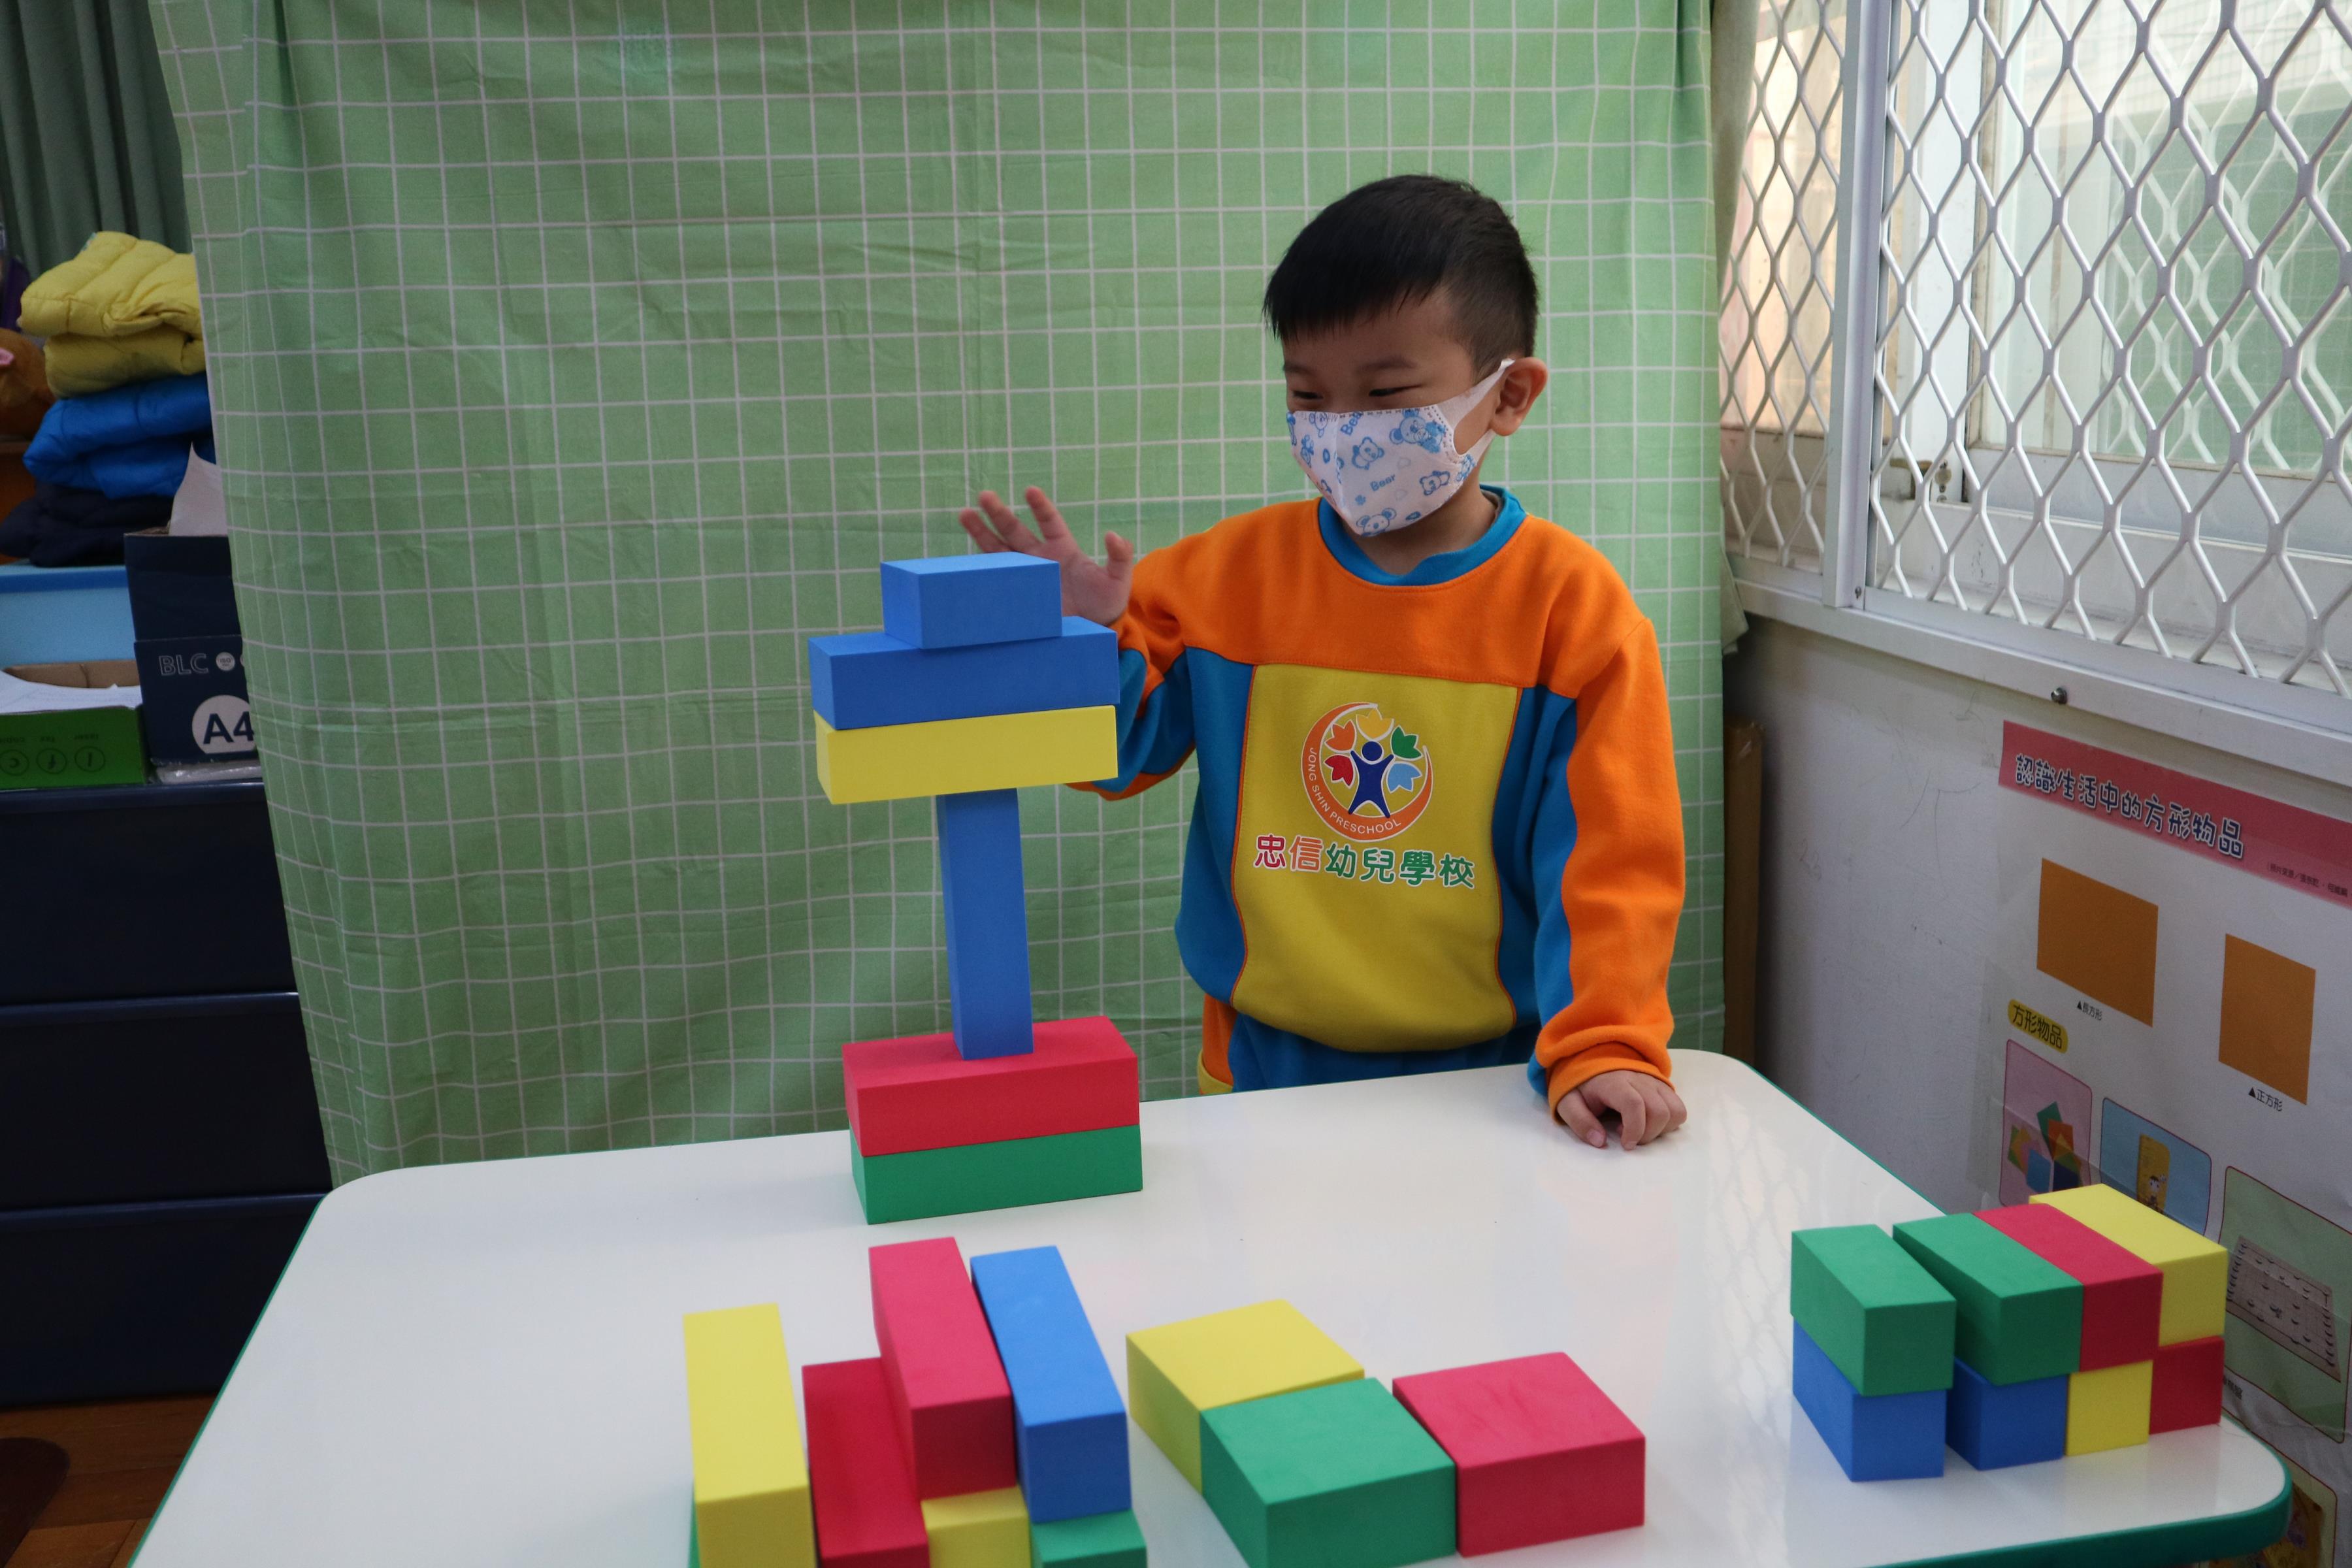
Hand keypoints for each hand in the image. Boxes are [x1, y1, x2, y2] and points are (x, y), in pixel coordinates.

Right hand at [957, 486, 1134, 626]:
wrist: (1092, 631)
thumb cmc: (1106, 603)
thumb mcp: (1118, 580)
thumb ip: (1120, 557)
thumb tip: (1114, 536)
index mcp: (1062, 549)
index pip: (1049, 522)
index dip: (1040, 507)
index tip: (1030, 491)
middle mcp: (1040, 558)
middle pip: (1015, 531)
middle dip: (999, 513)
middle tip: (984, 495)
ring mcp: (1026, 576)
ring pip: (999, 550)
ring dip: (982, 533)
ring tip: (965, 514)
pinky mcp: (1018, 595)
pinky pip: (997, 580)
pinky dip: (983, 570)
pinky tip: (966, 560)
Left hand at [1556, 1070, 1686, 1149]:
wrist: (1592, 1058)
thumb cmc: (1581, 1085)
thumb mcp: (1568, 1102)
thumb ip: (1580, 1121)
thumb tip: (1599, 1141)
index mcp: (1613, 1082)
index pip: (1634, 1104)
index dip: (1635, 1129)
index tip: (1625, 1144)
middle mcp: (1639, 1078)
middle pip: (1659, 1110)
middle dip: (1647, 1134)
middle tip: (1627, 1137)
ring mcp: (1654, 1081)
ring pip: (1675, 1109)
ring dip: (1661, 1129)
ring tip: (1639, 1128)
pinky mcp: (1663, 1086)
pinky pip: (1679, 1106)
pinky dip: (1669, 1121)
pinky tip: (1649, 1122)